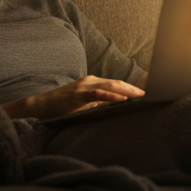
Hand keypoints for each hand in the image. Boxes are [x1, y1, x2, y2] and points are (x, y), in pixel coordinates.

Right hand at [1, 76, 145, 119]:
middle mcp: (90, 81)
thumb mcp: (84, 106)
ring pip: (110, 86)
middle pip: (117, 83)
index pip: (116, 84)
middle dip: (134, 88)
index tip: (146, 93)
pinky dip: (111, 96)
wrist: (40, 107)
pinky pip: (98, 94)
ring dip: (127, 91)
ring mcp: (83, 86)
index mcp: (92, 83)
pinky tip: (122, 99)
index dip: (132, 88)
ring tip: (141, 96)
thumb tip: (116, 109)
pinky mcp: (78, 95)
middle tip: (150, 93)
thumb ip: (98, 104)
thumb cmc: (62, 108)